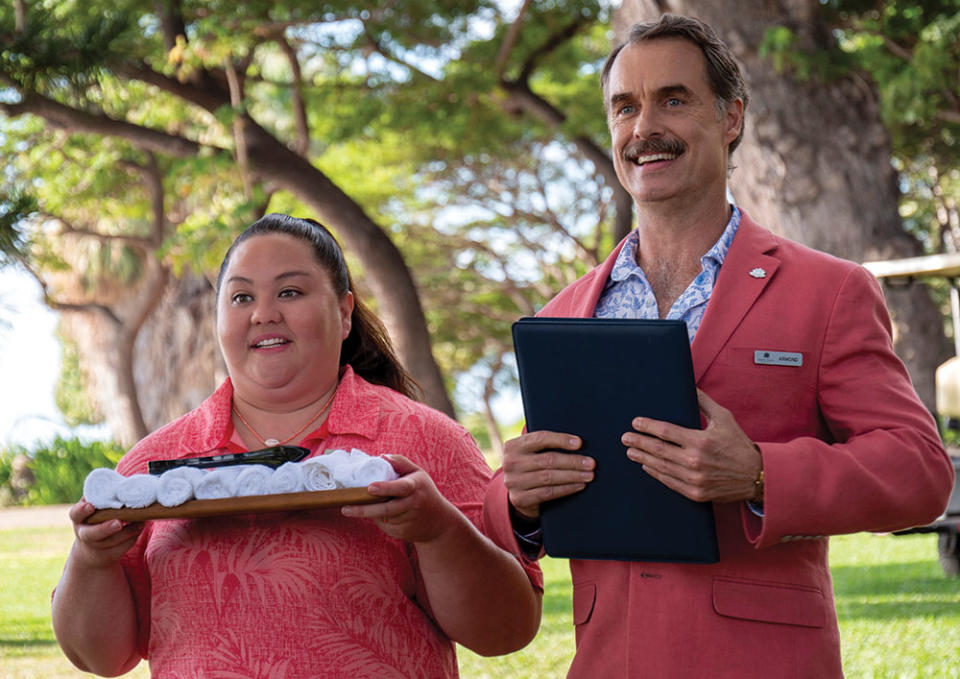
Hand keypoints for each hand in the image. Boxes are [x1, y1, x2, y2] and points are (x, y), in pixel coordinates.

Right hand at [68, 501, 143, 568]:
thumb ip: (104, 496)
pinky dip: (133, 538)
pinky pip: (122, 548)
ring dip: (127, 532)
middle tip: (118, 522)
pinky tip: (139, 527)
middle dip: (105, 528)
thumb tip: (123, 480)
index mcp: (79, 519)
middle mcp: (85, 534)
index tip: (90, 505)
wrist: (93, 548)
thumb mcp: (96, 508)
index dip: (82, 510)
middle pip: (92, 534)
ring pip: (112, 542)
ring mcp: (96, 546)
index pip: (76, 514)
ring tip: (140, 522)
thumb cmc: (98, 518)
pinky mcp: (109, 555)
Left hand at [340, 455, 460, 542]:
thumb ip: (400, 462)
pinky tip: (384, 515)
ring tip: (364, 506)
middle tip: (345, 508)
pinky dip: (379, 520)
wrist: (440, 523)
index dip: (385, 488)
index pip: (400, 487)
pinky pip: (384, 526)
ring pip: (382, 518)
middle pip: (386, 509)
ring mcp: (408, 521)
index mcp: (416, 487)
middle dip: (364, 510)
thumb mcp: (418, 474)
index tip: (370, 488)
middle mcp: (413, 505)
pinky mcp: (402, 533)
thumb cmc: (425, 492)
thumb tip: (381, 456)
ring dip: (371, 513)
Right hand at [502, 431, 593, 519]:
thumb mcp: (531, 452)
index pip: (540, 439)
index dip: (561, 440)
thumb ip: (545, 445)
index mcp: (513, 446)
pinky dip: (566, 489)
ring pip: (549, 477)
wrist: (516, 491)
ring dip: (573, 476)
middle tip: (591, 463)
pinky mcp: (519, 499)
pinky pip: (548, 493)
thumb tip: (578, 442)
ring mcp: (513, 482)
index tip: (580, 443)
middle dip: (573, 461)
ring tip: (589, 475)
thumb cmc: (531, 465)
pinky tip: (579, 486)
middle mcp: (510, 463)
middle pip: (548, 460)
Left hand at [621, 389, 761, 502]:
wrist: (756, 476)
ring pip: (661, 467)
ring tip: (631, 452)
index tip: (636, 423)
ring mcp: (694, 479)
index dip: (647, 427)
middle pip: (658, 450)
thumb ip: (704, 403)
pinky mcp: (695, 493)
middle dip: (638, 442)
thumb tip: (690, 387)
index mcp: (700, 441)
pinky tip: (647, 466)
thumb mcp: (724, 418)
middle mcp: (695, 461)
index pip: (665, 432)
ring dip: (643, 458)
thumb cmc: (739, 445)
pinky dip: (656, 474)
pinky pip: (669, 482)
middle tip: (625, 438)